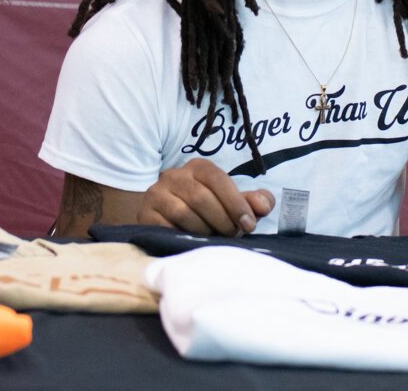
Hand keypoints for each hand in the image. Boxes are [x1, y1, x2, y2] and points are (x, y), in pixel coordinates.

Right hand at [138, 158, 273, 235]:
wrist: (165, 220)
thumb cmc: (205, 210)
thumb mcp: (230, 202)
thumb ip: (251, 202)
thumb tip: (263, 205)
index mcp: (198, 167)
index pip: (218, 179)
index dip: (236, 203)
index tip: (248, 224)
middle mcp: (174, 175)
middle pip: (202, 197)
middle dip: (222, 220)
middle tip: (232, 235)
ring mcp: (156, 194)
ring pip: (184, 213)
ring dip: (204, 230)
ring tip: (213, 238)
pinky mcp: (145, 214)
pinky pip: (166, 227)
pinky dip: (183, 236)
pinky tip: (192, 241)